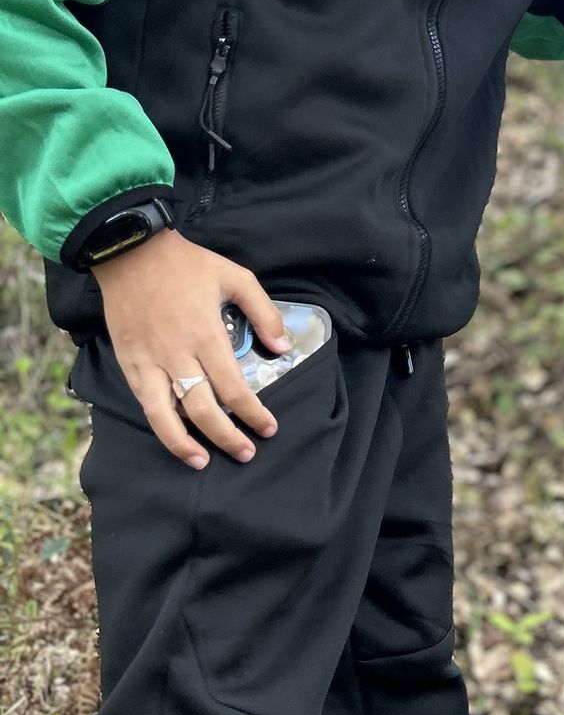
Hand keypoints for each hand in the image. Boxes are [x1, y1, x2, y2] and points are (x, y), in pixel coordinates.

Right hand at [92, 229, 289, 469]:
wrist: (130, 252)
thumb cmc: (187, 264)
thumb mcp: (236, 277)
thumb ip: (263, 313)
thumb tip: (282, 348)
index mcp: (207, 335)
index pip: (233, 388)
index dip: (253, 413)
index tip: (268, 428)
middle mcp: (177, 354)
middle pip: (203, 409)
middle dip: (226, 437)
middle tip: (246, 453)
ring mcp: (148, 361)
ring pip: (165, 415)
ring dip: (184, 444)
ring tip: (202, 463)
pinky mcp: (128, 362)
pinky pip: (144, 401)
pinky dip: (159, 424)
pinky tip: (174, 436)